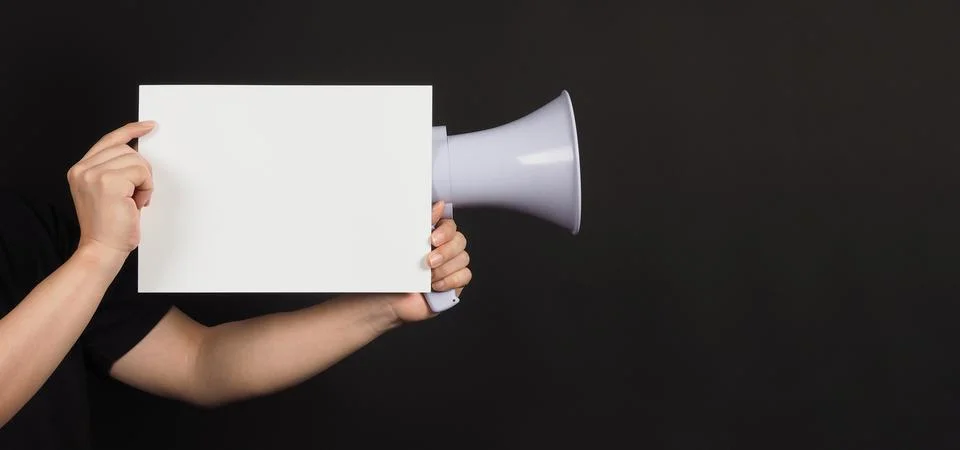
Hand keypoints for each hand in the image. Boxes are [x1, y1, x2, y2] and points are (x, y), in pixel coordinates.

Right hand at [67, 121, 156, 257]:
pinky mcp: (108, 181)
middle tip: (136, 194)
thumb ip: (114, 170)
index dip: (130, 130)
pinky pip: (142, 173)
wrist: (102, 248)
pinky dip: (146, 188)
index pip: (109, 140)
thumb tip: (138, 154)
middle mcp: (83, 169)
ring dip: (144, 182)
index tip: (148, 126)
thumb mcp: (108, 192)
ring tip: (134, 201)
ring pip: (137, 160)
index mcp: (81, 170)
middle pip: (127, 149)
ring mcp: (93, 174)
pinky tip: (136, 204)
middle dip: (140, 171)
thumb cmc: (109, 226)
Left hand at [388, 201, 472, 321]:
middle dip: (445, 252)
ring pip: (463, 258)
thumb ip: (421, 224)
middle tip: (429, 262)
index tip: (432, 239)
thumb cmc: (393, 274)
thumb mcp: (403, 245)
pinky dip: (450, 280)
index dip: (445, 231)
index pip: (450, 225)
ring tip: (428, 277)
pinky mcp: (455, 282)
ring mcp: (451, 266)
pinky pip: (464, 276)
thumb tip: (438, 205)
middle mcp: (444, 249)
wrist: (389, 302)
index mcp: (432, 237)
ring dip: (444, 269)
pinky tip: (435, 286)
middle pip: (460, 240)